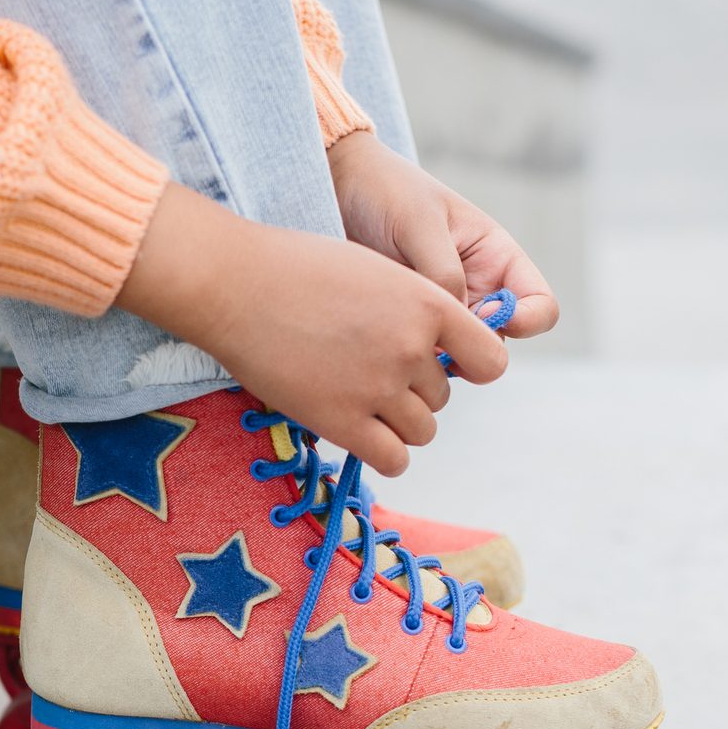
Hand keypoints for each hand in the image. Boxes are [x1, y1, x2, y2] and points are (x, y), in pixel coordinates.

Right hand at [114, 184, 506, 475]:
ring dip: (398, 423)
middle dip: (414, 390)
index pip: (491, 360)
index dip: (470, 366)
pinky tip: (360, 433)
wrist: (236, 284)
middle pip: (443, 397)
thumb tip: (436, 351)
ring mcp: (378, 388)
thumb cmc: (297, 269)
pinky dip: (384, 453)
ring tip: (359, 399)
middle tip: (368, 371)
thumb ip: (415, 309)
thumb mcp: (376, 272)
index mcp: (428, 303)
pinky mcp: (342, 422)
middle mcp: (411, 348)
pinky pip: (393, 460)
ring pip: (422, 431)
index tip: (442, 363)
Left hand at [325, 132, 558, 338]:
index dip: (526, 320)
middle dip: (474, 348)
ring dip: (442, 356)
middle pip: (498, 342)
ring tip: (405, 336)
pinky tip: (387, 339)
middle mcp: (477, 289)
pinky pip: (425, 355)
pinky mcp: (411, 322)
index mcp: (496, 257)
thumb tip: (456, 323)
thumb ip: (444, 272)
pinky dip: (415, 357)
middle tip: (436, 338)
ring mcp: (444, 309)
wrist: (339, 187)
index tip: (487, 316)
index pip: (540, 305)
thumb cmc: (387, 191)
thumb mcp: (420, 223)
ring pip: (461, 354)